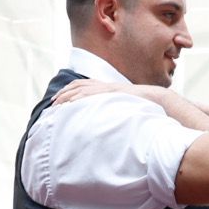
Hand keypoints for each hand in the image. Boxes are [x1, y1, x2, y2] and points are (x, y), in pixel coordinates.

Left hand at [50, 78, 165, 105]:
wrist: (156, 100)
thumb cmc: (143, 107)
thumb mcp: (124, 108)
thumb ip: (113, 110)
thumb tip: (106, 122)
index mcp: (106, 88)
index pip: (83, 86)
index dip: (69, 91)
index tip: (58, 100)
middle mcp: (104, 86)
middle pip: (78, 86)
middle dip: (63, 94)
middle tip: (52, 104)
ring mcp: (107, 89)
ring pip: (81, 90)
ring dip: (67, 97)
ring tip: (56, 105)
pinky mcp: (110, 93)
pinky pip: (91, 94)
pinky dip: (79, 98)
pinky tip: (70, 104)